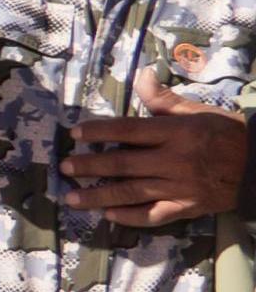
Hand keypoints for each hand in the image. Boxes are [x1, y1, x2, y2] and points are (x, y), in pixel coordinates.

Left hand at [66, 70, 248, 227]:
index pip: (129, 130)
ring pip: (132, 193)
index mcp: (177, 133)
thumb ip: (165, 100)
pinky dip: (129, 217)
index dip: (99, 131)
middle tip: (64, 168)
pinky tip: (107, 215)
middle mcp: (175, 160)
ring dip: (99, 196)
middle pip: (123, 164)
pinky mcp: (187, 208)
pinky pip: (153, 215)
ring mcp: (180, 187)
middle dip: (90, 167)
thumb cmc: (226, 134)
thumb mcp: (198, 112)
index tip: (74, 134)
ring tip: (71, 199)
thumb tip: (140, 75)